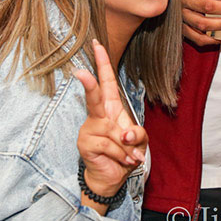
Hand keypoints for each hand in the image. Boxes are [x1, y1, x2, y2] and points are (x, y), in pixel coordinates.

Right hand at [75, 40, 146, 203]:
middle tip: (81, 72)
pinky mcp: (85, 143)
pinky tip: (124, 160)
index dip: (102, 63)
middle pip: (95, 96)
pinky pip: (110, 145)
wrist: (113, 176)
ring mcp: (89, 128)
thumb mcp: (139, 140)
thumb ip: (137, 133)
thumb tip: (124, 134)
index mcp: (112, 108)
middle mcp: (99, 115)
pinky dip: (122, 155)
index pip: (107, 82)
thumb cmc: (126, 152)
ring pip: (113, 131)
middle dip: (90, 84)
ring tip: (130, 156)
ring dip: (127, 147)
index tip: (97, 44)